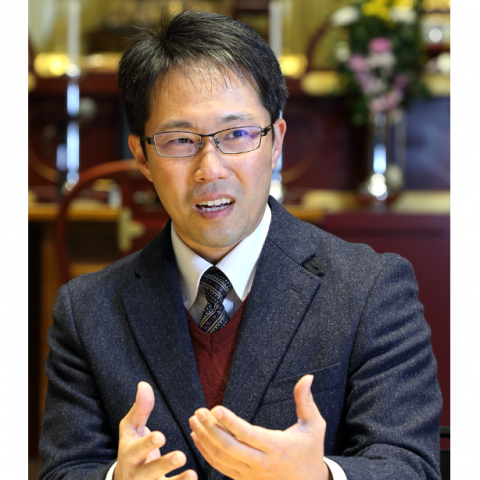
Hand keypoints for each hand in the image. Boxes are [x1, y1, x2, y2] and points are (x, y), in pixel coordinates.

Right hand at [114, 381, 196, 479]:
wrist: (125, 478)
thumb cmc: (131, 445)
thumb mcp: (131, 427)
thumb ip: (140, 408)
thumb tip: (144, 384)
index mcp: (129, 453)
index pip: (137, 449)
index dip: (148, 444)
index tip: (161, 436)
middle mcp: (136, 472)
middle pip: (148, 471)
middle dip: (163, 464)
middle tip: (181, 456)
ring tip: (192, 474)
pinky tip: (194, 478)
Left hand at [189, 375, 330, 479]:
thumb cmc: (311, 451)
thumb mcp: (314, 426)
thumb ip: (306, 401)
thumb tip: (307, 377)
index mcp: (277, 447)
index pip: (248, 434)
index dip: (231, 422)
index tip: (216, 408)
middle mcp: (262, 463)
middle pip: (230, 448)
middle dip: (211, 429)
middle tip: (198, 412)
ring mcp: (252, 474)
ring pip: (222, 459)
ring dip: (205, 440)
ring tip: (194, 421)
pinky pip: (221, 467)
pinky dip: (207, 453)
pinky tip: (198, 438)